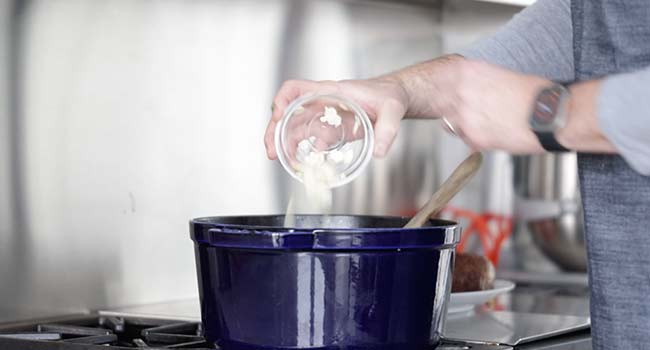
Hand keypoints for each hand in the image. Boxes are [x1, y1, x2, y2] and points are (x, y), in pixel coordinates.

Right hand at [264, 78, 408, 158]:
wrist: (395, 98)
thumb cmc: (389, 95)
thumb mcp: (392, 109)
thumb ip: (387, 129)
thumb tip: (379, 152)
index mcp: (331, 91)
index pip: (296, 88)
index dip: (282, 100)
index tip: (279, 116)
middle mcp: (322, 103)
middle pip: (288, 112)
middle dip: (275, 130)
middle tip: (272, 151)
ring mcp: (324, 117)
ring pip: (295, 127)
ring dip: (284, 143)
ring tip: (279, 159)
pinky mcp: (331, 129)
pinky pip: (311, 140)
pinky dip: (303, 152)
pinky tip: (304, 164)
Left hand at [425, 59, 551, 152]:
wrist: (551, 115)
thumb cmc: (535, 95)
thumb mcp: (503, 76)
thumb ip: (480, 83)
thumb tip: (469, 91)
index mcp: (471, 72)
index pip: (441, 78)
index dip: (443, 87)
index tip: (444, 91)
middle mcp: (464, 91)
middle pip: (440, 101)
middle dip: (449, 107)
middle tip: (465, 112)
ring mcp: (466, 115)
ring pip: (448, 122)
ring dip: (459, 124)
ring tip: (481, 124)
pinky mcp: (473, 136)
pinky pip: (464, 139)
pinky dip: (474, 139)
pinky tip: (491, 134)